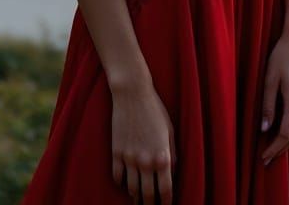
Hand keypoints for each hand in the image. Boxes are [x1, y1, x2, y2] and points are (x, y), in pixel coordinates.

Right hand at [111, 80, 175, 203]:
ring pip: (131, 189)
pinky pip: (117, 176)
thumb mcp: (170, 131)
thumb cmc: (155, 110)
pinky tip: (125, 184)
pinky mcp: (116, 152)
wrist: (133, 94)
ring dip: (136, 198)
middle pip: (148, 195)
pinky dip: (121, 184)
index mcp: (163, 156)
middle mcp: (146, 161)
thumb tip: (172, 173)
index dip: (167, 202)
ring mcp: (129, 157)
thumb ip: (172, 155)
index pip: (166, 190)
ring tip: (138, 200)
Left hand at [260, 23, 288, 166]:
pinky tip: (287, 133)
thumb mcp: (269, 78)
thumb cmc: (280, 55)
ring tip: (275, 150)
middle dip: (281, 150)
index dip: (273, 148)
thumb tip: (264, 129)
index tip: (262, 157)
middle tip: (267, 160)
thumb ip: (267, 105)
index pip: (284, 134)